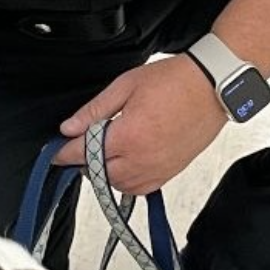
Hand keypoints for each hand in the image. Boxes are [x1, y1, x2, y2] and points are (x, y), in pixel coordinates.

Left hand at [53, 55, 226, 194]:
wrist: (213, 87)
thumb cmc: (175, 81)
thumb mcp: (126, 85)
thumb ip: (94, 110)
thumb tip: (70, 127)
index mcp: (128, 135)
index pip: (84, 152)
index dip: (65, 152)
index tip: (56, 152)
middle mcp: (142, 158)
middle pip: (99, 174)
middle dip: (85, 162)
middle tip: (82, 147)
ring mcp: (158, 168)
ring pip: (119, 185)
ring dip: (106, 173)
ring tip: (106, 152)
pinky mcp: (170, 172)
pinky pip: (141, 189)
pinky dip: (127, 181)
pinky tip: (125, 164)